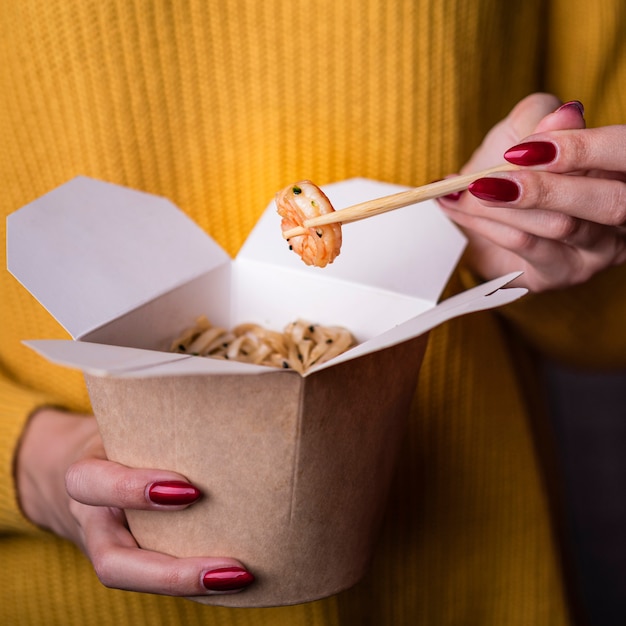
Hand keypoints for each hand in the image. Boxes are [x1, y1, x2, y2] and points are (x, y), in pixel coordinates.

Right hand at [16, 407, 253, 595]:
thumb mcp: (125, 421)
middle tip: (231, 567)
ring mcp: (110, 545)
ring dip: (188, 584)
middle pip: (112, 562)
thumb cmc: (119, 438)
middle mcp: (93, 520)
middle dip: (171, 572)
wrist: (86, 470)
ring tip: (241, 576)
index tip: (190, 489)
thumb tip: (240, 393)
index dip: (133, 490)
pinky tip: (238, 575)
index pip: (92, 483)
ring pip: (134, 578)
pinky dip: (193, 580)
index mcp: (87, 474)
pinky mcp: (132, 557)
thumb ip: (160, 420)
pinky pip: (156, 576)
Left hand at [438, 93, 625, 291]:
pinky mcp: (561, 273)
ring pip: (561, 226)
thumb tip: (565, 113)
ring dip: (506, 206)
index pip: (624, 154)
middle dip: (545, 188)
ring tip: (466, 190)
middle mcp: (622, 212)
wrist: (475, 212)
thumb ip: (540, 120)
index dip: (582, 148)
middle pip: (609, 202)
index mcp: (621, 167)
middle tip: (488, 178)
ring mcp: (598, 251)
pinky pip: (529, 246)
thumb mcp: (519, 131)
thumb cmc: (507, 167)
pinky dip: (489, 225)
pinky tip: (459, 209)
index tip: (526, 149)